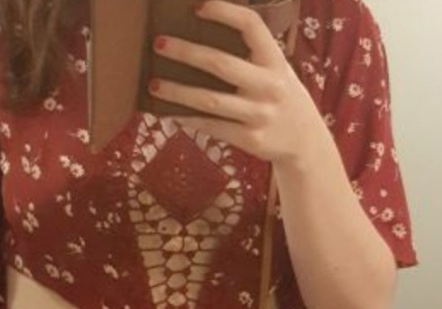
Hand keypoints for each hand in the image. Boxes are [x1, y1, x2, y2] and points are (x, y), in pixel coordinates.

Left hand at [149, 0, 323, 166]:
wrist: (305, 143)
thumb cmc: (282, 98)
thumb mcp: (278, 70)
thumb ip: (252, 56)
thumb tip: (206, 38)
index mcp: (275, 60)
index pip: (251, 26)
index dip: (224, 12)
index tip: (197, 6)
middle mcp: (269, 85)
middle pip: (221, 64)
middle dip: (187, 52)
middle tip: (159, 44)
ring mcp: (259, 114)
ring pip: (210, 101)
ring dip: (178, 92)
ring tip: (153, 84)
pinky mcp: (250, 139)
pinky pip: (212, 127)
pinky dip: (187, 119)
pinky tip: (168, 113)